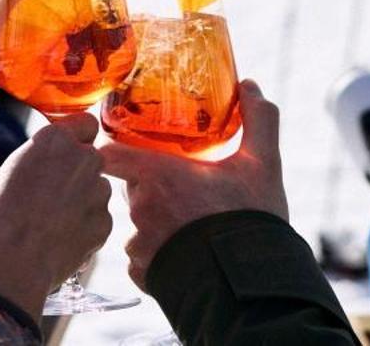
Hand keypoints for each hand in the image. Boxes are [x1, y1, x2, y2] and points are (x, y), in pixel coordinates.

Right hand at [0, 112, 113, 319]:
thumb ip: (42, 157)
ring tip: (52, 224)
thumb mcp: (13, 170)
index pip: (85, 124)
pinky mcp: (104, 222)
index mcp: (56, 139)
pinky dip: (85, 229)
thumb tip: (53, 160)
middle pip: (91, 158)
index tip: (67, 155)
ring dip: (83, 202)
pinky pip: (98, 219)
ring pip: (97, 189)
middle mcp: (83, 157)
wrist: (8, 263)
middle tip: (53, 197)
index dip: (76, 140)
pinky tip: (60, 241)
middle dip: (79, 173)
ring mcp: (97, 190)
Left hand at [100, 80, 288, 286]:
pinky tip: (184, 253)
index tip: (127, 148)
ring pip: (138, 226)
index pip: (108, 153)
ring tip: (188, 227)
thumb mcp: (262, 163)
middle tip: (180, 189)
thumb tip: (250, 86)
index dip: (112, 149)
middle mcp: (140, 209)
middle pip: (130, 188)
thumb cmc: (250, 218)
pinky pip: (141, 259)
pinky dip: (157, 255)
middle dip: (150, 188)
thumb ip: (258, 119)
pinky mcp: (143, 275)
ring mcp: (139, 245)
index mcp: (157, 175)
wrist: (251, 282)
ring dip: (155, 224)